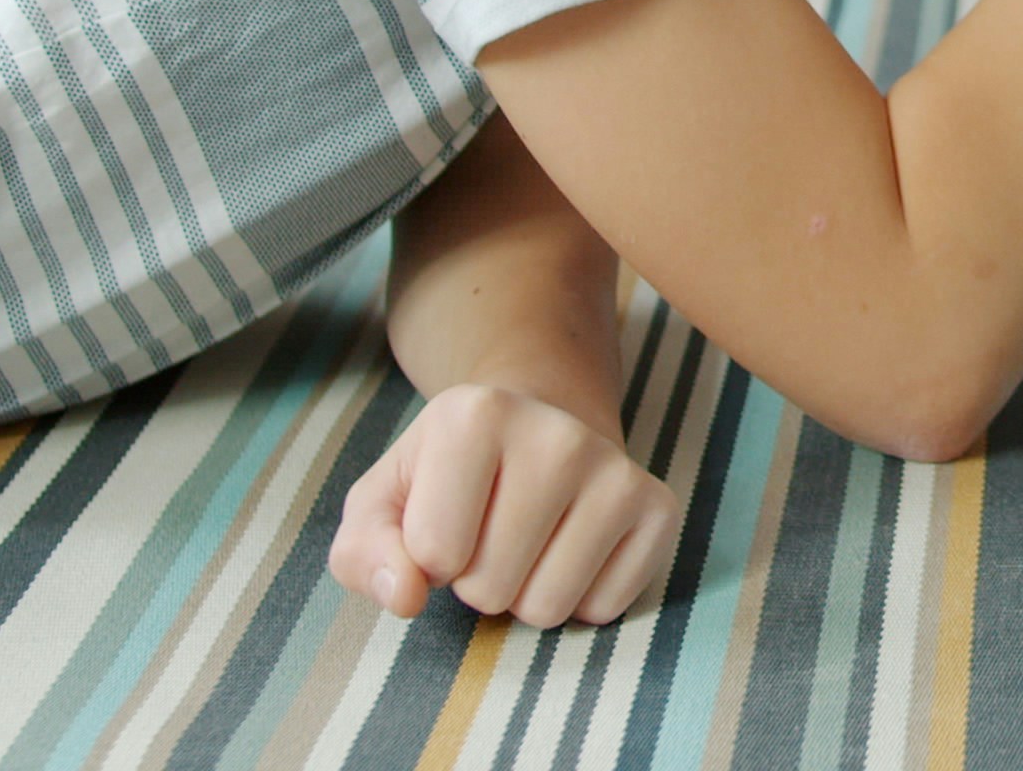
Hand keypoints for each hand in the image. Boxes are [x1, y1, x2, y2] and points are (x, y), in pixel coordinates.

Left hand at [329, 384, 682, 626]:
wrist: (535, 429)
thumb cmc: (446, 477)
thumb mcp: (381, 503)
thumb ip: (364, 552)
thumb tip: (405, 595)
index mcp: (475, 413)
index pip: (432, 552)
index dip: (427, 557)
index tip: (445, 520)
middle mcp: (556, 433)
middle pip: (490, 587)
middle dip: (477, 581)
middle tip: (488, 536)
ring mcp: (615, 469)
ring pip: (547, 607)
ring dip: (525, 596)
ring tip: (527, 545)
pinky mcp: (658, 508)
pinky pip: (602, 610)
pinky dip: (578, 599)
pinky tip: (571, 549)